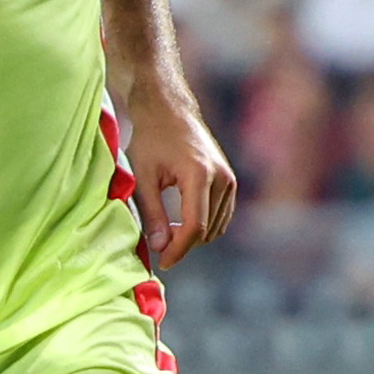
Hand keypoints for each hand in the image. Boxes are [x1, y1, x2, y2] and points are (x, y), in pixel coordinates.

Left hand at [118, 90, 237, 269]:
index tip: (162, 262)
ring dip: (193, 237)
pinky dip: (203, 227)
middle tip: (158, 244)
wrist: (170, 111)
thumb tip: (160, 247)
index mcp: (199, 174)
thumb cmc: (151, 139)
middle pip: (207, 230)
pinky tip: (180, 223)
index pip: (195, 225)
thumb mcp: (143, 176)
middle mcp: (221, 177)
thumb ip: (151, 213)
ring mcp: (229, 179)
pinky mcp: (230, 181)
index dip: (179, 249)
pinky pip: (221, 218)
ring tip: (166, 231)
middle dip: (183, 244)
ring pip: (216, 227)